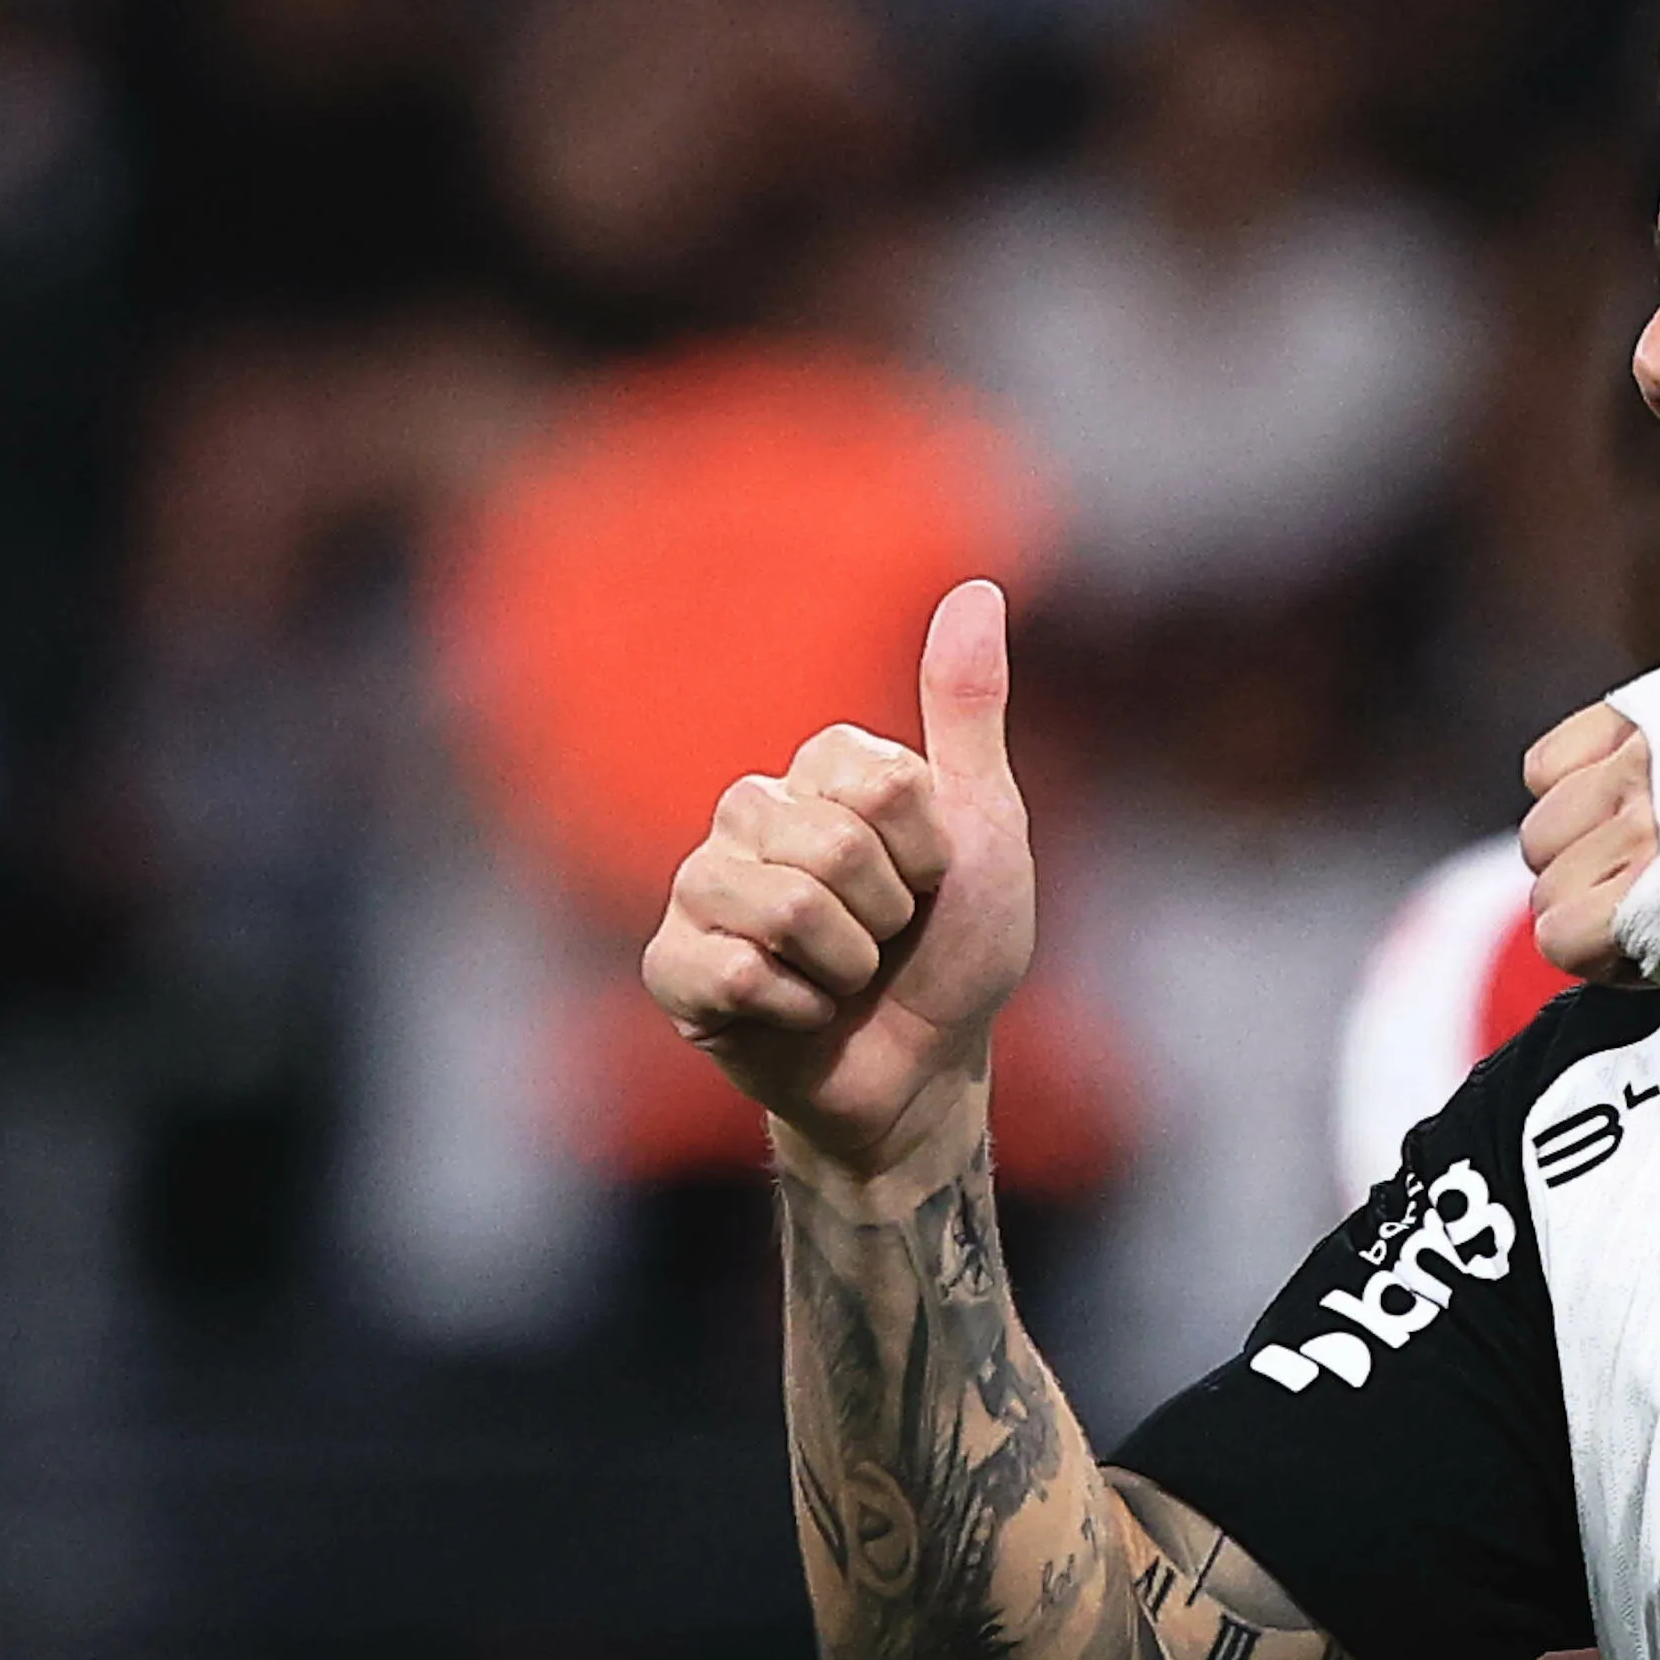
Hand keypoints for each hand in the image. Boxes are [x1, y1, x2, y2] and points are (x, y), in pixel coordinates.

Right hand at [644, 580, 1035, 1182]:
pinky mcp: (672, 966)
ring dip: (845, 965)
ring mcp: (701, 887)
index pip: (879, 781)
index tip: (931, 881)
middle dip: (888, 914)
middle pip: (830, 842)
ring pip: (782, 904)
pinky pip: (732, 971)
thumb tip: (978, 587)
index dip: (927, 852)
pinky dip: (795, 1009)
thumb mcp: (986, 828)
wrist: (922, 1072)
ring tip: (843, 977)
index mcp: (818, 769)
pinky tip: (796, 1014)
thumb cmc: (957, 950)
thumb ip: (969, 711)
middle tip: (886, 940)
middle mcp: (749, 812)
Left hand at [1518, 518, 1659, 983]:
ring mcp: (1647, 835)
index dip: (1593, 816)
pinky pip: (1559, 939)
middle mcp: (1652, 765)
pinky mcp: (1641, 909)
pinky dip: (1603, 964)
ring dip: (1601, 923)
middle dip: (1595, 876)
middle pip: (1541, 834)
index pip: (1545, 768)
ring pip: (1547, 888)